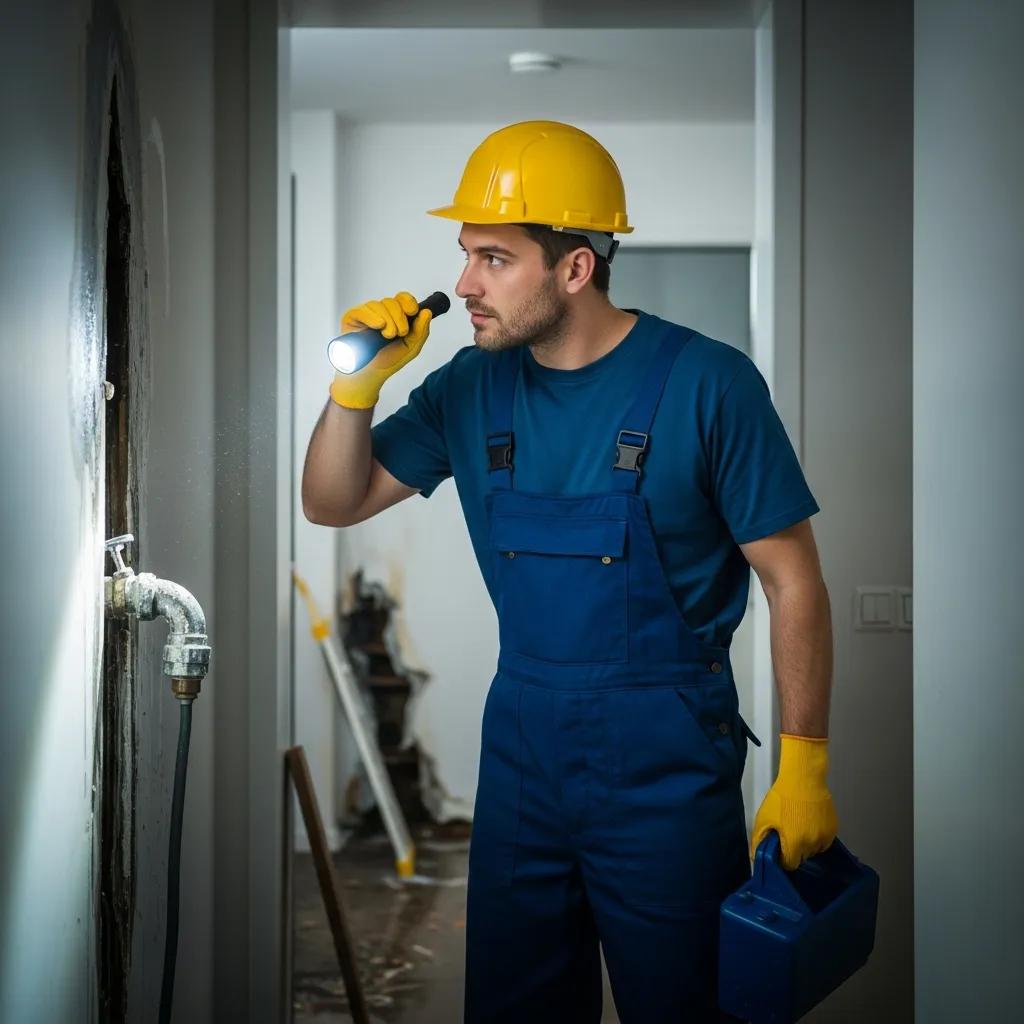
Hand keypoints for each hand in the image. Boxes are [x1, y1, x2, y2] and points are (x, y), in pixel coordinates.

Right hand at [329, 291, 432, 409]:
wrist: (371, 374)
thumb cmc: (388, 360)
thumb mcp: (411, 348)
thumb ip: (421, 331)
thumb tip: (427, 312)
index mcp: (395, 316)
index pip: (402, 298)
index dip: (408, 302)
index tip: (413, 312)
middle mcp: (380, 312)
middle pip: (392, 301)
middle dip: (399, 318)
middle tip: (399, 334)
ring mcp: (366, 314)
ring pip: (378, 305)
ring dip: (387, 320)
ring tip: (387, 336)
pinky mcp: (352, 318)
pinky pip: (362, 310)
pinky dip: (372, 317)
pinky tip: (378, 326)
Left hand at [750, 733, 838, 869]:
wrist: (803, 779)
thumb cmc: (782, 798)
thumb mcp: (764, 818)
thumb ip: (759, 841)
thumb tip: (756, 857)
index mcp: (795, 843)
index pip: (790, 864)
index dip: (783, 857)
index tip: (779, 847)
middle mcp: (813, 844)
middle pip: (802, 857)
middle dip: (794, 849)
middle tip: (788, 832)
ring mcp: (825, 836)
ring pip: (814, 850)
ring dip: (807, 844)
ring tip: (799, 826)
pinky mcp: (834, 828)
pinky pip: (824, 841)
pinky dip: (817, 836)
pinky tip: (809, 823)